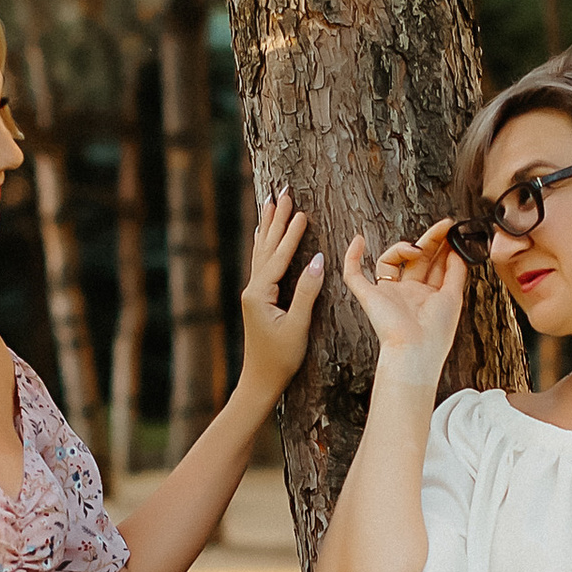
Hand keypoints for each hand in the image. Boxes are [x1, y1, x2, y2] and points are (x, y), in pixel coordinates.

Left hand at [238, 194, 324, 403]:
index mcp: (260, 294)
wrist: (260, 381)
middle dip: (276, 218)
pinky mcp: (257, 298)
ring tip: (272, 200)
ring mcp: (253, 293)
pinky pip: (262, 261)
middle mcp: (252, 289)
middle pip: (266, 246)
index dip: (291, 234)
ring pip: (262, 251)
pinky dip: (266, 243)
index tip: (302, 211)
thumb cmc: (280, 359)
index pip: (279, 257)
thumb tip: (318, 261)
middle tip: (283, 191)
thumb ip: (307, 293)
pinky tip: (265, 233)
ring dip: (270, 225)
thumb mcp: (298, 327)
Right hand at [343, 219, 467, 377]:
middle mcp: (407, 293)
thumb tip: (456, 250)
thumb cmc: (436, 331)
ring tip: (416, 247)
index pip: (433, 264)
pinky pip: (354, 274)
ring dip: (402, 247)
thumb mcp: (454, 296)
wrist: (416, 350)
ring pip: (388, 261)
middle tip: (443, 226)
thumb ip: (456, 272)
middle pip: (415, 259)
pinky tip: (358, 240)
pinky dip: (352, 257)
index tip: (452, 231)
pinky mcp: (369, 296)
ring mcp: (387, 293)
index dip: (442, 247)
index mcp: (427, 296)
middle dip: (429, 240)